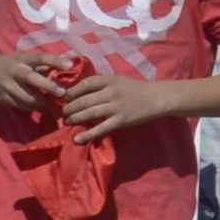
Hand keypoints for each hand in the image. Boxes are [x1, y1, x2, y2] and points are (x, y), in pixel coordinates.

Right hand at [0, 42, 67, 116]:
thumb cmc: (11, 64)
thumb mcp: (24, 59)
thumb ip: (42, 65)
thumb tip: (66, 70)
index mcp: (22, 59)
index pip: (40, 58)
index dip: (56, 61)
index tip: (70, 65)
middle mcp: (15, 71)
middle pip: (32, 79)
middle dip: (49, 87)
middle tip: (62, 93)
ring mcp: (7, 86)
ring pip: (28, 97)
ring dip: (43, 102)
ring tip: (54, 103)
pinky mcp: (3, 98)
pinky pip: (21, 106)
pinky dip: (33, 108)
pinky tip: (42, 108)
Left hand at [58, 72, 184, 139]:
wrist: (156, 98)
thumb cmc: (135, 88)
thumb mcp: (117, 80)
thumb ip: (100, 84)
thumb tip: (77, 90)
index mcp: (110, 80)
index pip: (85, 84)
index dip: (71, 91)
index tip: (63, 97)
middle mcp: (111, 92)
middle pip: (84, 100)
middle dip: (70, 108)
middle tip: (63, 112)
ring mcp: (116, 107)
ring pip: (89, 113)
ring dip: (75, 118)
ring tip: (67, 122)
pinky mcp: (121, 120)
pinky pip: (101, 128)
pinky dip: (88, 134)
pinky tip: (78, 139)